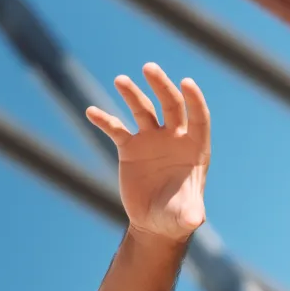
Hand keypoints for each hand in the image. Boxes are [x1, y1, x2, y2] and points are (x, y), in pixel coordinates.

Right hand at [85, 63, 210, 243]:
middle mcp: (175, 138)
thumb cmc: (177, 217)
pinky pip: (116, 129)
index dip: (194, 100)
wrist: (155, 222)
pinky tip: (91, 111)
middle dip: (161, 86)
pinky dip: (104, 120)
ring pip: (143, 110)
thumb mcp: (185, 216)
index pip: (198, 118)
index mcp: (195, 148)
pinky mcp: (130, 148)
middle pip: (170, 104)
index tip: (187, 82)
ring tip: (121, 80)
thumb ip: (191, 214)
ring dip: (132, 94)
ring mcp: (151, 140)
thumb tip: (196, 220)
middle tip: (149, 68)